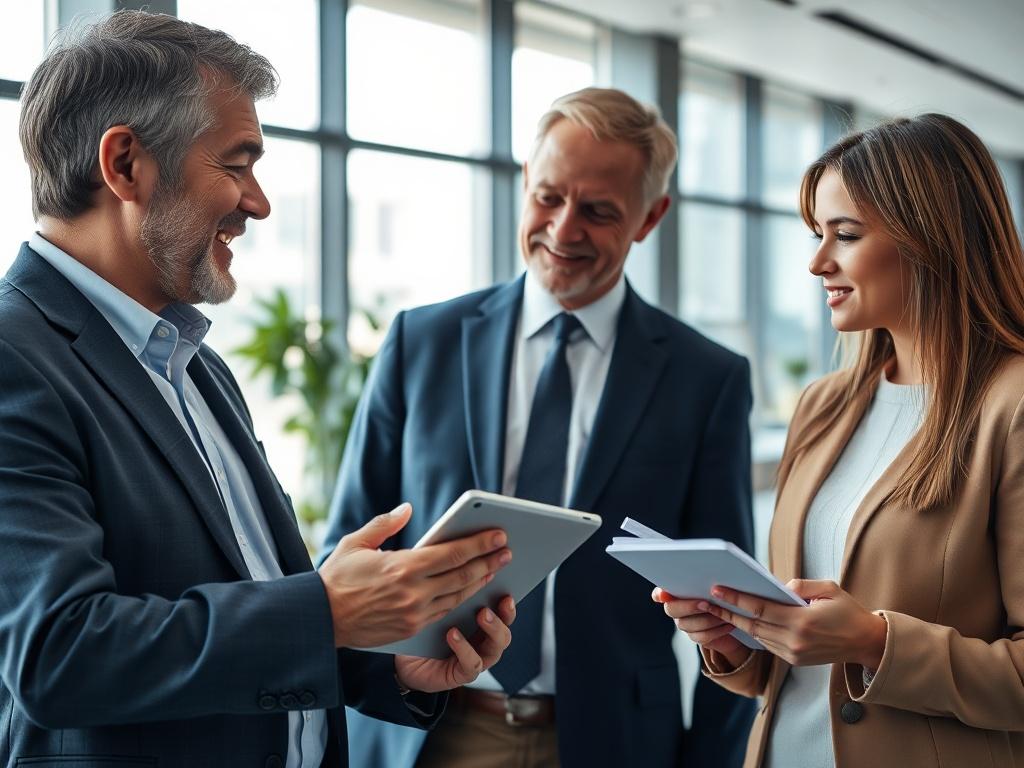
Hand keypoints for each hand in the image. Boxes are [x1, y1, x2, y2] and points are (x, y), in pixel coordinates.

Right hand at [319, 503, 511, 648]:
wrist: (320, 619)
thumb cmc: (336, 577)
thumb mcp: (356, 542)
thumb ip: (385, 523)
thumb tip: (407, 508)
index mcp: (403, 567)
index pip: (453, 554)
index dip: (480, 544)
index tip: (499, 535)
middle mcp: (413, 593)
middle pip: (463, 575)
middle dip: (489, 561)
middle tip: (507, 550)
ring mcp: (414, 614)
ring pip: (458, 596)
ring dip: (480, 581)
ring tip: (495, 568)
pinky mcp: (411, 629)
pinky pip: (444, 612)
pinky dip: (462, 599)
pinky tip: (471, 590)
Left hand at [395, 596, 515, 692]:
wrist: (402, 659)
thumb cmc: (422, 628)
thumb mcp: (438, 606)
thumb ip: (454, 590)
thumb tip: (463, 564)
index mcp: (481, 624)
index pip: (503, 613)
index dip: (508, 603)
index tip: (506, 590)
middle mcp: (482, 642)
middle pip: (505, 630)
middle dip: (503, 617)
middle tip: (491, 602)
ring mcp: (475, 658)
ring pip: (496, 648)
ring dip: (492, 630)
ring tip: (481, 614)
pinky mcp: (461, 674)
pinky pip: (472, 664)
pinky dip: (465, 649)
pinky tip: (453, 634)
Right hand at [652, 587, 751, 668]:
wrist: (733, 617)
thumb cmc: (722, 595)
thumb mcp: (715, 585)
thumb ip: (704, 581)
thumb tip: (704, 575)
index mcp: (676, 592)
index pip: (659, 593)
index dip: (659, 594)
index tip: (664, 594)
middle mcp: (676, 608)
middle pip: (672, 610)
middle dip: (689, 606)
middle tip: (706, 603)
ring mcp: (684, 623)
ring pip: (688, 625)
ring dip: (708, 619)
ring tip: (723, 613)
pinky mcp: (695, 636)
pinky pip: (702, 636)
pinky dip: (717, 630)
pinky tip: (728, 623)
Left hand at [702, 580, 886, 667]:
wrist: (866, 643)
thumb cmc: (848, 612)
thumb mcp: (828, 589)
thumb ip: (800, 586)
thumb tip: (777, 586)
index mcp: (802, 622)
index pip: (759, 608)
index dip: (735, 598)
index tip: (716, 589)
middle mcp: (794, 641)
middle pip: (751, 624)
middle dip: (727, 611)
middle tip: (705, 600)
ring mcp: (792, 653)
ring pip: (756, 635)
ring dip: (736, 622)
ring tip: (717, 608)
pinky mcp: (793, 660)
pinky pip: (766, 643)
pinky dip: (752, 632)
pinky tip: (740, 620)